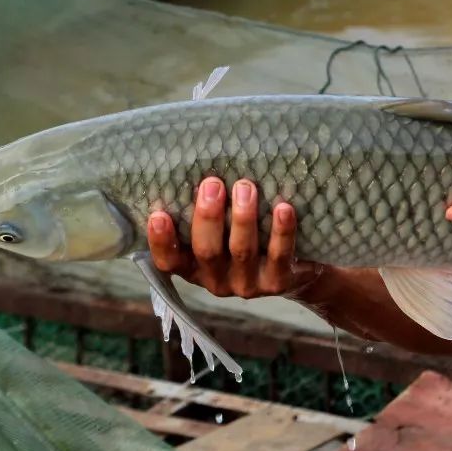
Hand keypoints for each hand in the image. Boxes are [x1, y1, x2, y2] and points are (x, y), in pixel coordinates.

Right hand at [148, 176, 321, 298]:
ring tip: (246, 187)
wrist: (293, 272)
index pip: (169, 261)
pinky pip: (279, 256)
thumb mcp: (220, 232)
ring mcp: (248, 284)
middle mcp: (217, 280)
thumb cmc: (246, 239)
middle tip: (212, 184)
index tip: (158, 215)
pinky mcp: (279, 282)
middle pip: (207, 252)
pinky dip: (281, 231)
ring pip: (242, 251)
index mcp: (195, 267)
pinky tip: (283, 208)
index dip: (161, 242)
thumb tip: (196, 167)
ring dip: (242, 218)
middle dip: (208, 217)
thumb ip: (207, 212)